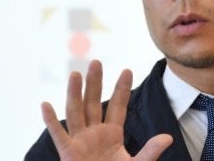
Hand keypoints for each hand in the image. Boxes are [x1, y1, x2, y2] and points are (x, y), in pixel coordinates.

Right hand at [41, 60, 172, 159]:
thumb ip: (150, 151)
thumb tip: (168, 138)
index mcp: (113, 134)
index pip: (118, 106)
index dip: (122, 89)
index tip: (127, 70)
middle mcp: (95, 133)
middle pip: (94, 103)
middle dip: (95, 83)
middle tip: (96, 62)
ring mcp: (80, 141)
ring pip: (76, 112)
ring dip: (74, 93)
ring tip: (75, 74)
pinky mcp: (68, 152)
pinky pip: (58, 134)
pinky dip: (51, 120)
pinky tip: (45, 104)